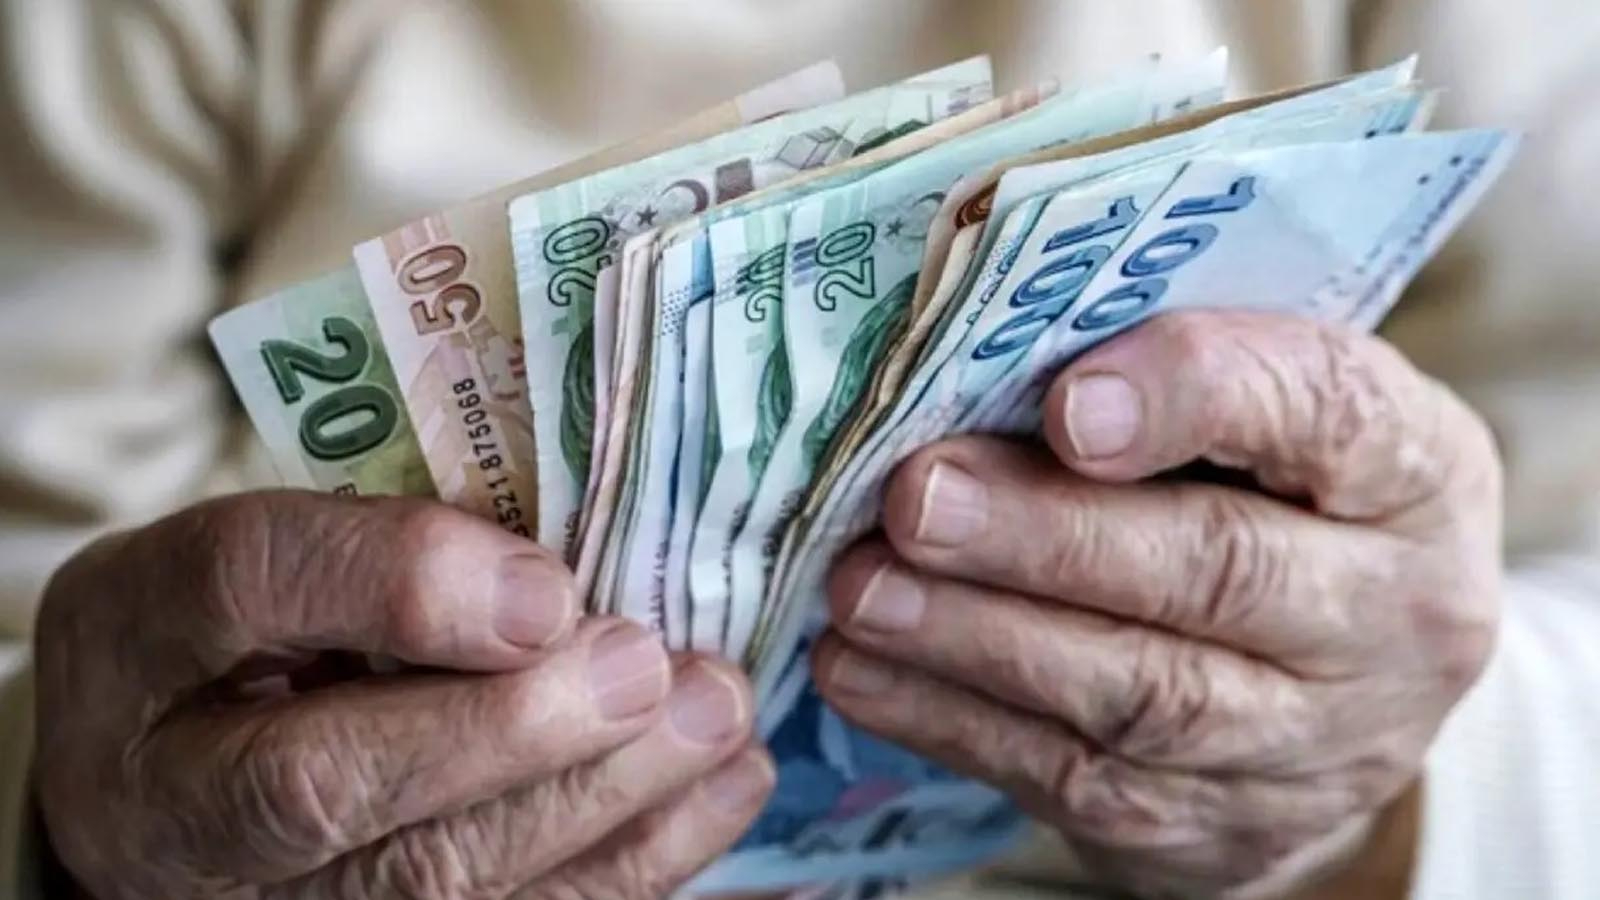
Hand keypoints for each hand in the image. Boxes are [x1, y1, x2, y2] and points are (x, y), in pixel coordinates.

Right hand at [34, 492, 771, 899]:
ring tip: (717, 720)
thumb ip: (373, 548)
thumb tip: (559, 582)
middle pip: (334, 781)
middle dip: (520, 730)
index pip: (240, 584)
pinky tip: (723, 796)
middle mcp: (175, 798)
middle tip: (654, 667)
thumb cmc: (233, 640)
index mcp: (134, 640)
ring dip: (603, 803)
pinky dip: (631, 868)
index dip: (400, 582)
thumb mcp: (263, 553)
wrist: (164, 790)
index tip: (546, 589)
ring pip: (433, 883)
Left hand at [814, 312, 1500, 896]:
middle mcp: (1393, 616)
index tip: (1067, 403)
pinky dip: (951, 719)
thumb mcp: (1274, 412)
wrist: (1345, 691)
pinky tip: (862, 669)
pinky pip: (1075, 777)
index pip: (1327, 411)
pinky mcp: (1217, 826)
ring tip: (863, 588)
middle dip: (1046, 536)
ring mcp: (1314, 743)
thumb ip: (1169, 375)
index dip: (1194, 397)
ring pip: (1137, 692)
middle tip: (917, 499)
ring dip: (976, 636)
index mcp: (1415, 470)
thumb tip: (970, 359)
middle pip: (1216, 571)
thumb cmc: (1281, 497)